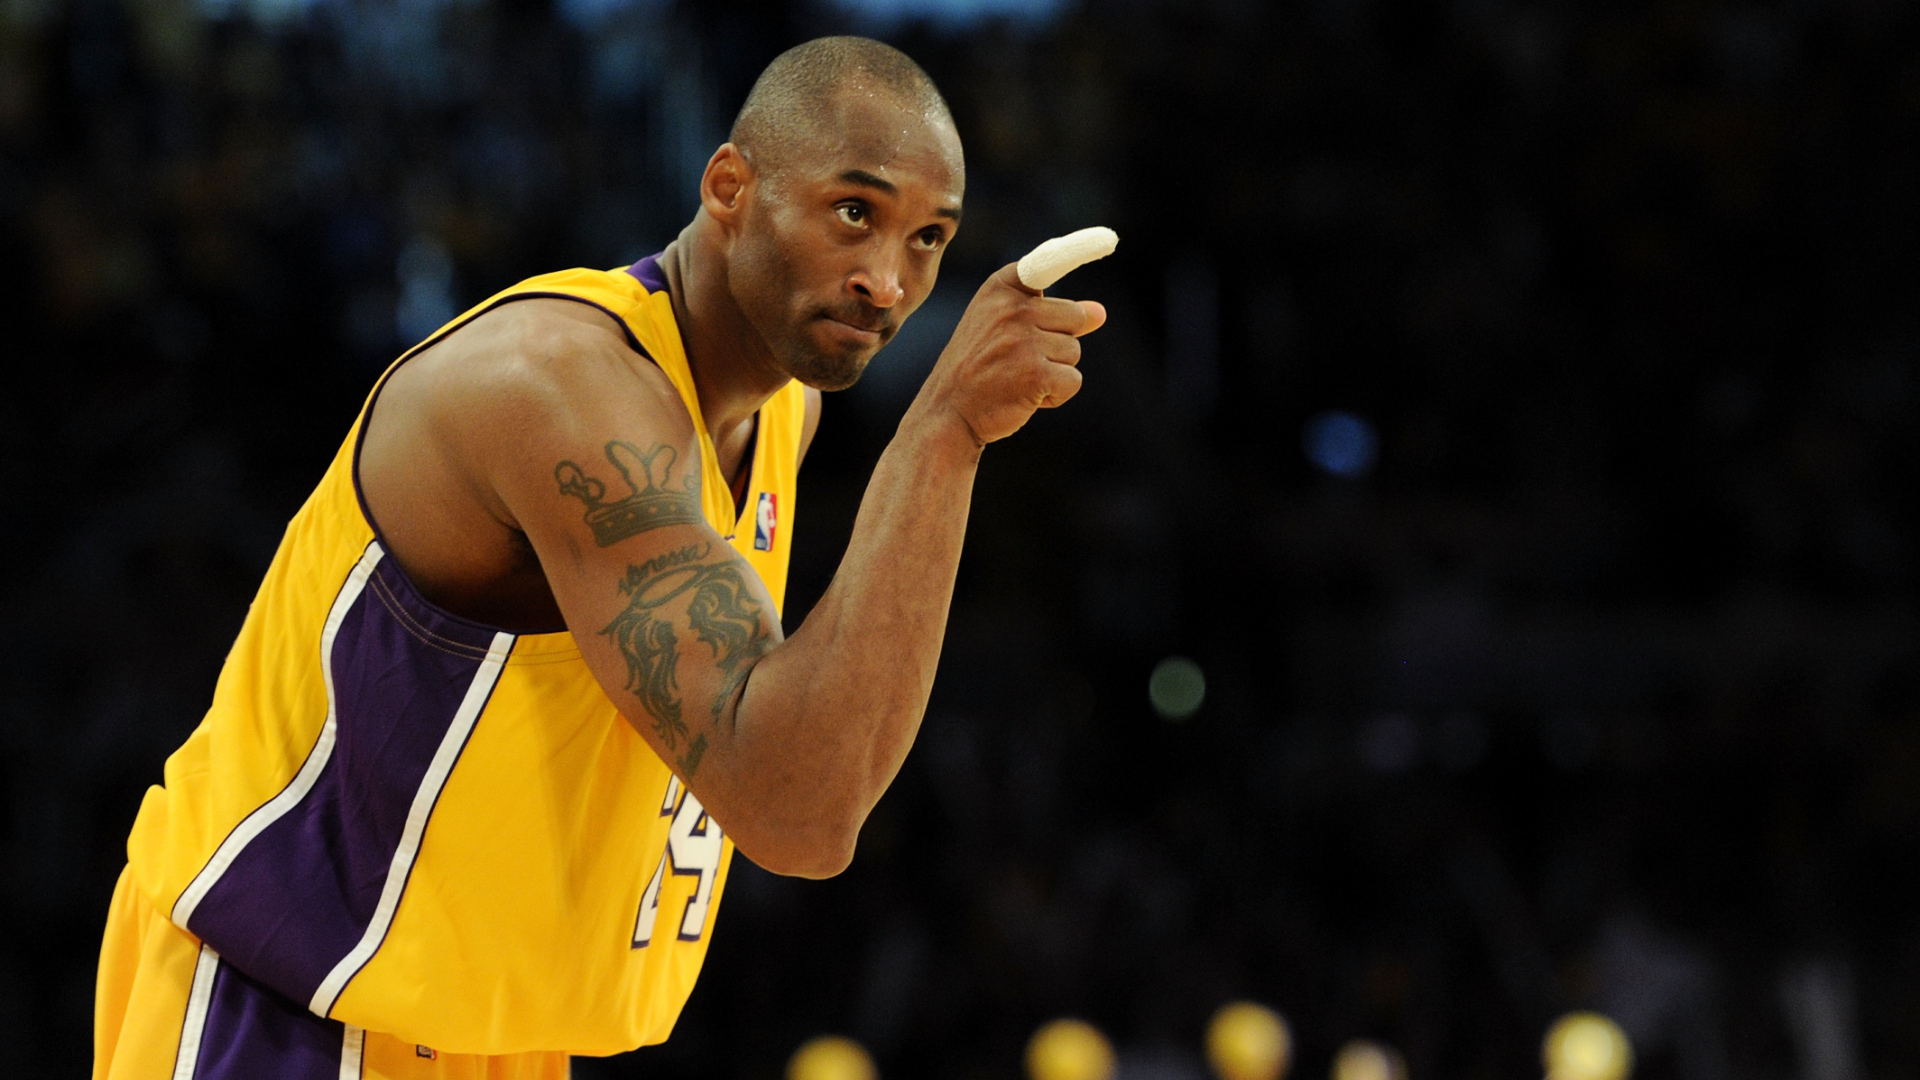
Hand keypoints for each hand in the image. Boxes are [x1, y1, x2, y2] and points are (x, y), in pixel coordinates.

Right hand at [914, 262, 1107, 445]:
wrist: (948, 412)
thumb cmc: (979, 367)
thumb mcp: (1005, 328)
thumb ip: (1051, 315)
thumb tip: (1100, 312)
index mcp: (999, 288)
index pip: (1047, 262)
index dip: (1079, 248)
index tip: (1109, 238)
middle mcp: (1011, 308)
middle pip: (1075, 317)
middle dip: (1060, 342)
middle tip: (1022, 360)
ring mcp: (1022, 340)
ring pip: (1074, 352)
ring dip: (1055, 372)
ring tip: (1018, 378)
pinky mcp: (1035, 372)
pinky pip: (1072, 381)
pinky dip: (1056, 395)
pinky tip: (1025, 397)